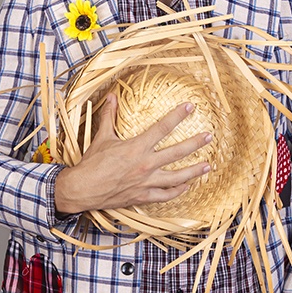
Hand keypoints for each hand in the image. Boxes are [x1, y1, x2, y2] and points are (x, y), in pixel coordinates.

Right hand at [53, 92, 211, 213]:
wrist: (82, 189)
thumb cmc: (91, 163)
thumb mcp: (102, 137)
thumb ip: (109, 115)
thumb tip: (113, 96)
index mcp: (136, 147)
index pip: (162, 127)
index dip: (178, 115)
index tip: (190, 107)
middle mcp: (145, 164)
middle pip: (177, 152)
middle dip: (196, 143)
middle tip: (210, 136)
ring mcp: (146, 182)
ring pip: (177, 177)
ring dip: (194, 171)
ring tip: (208, 166)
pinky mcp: (143, 196)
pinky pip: (166, 195)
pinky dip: (178, 191)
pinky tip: (187, 185)